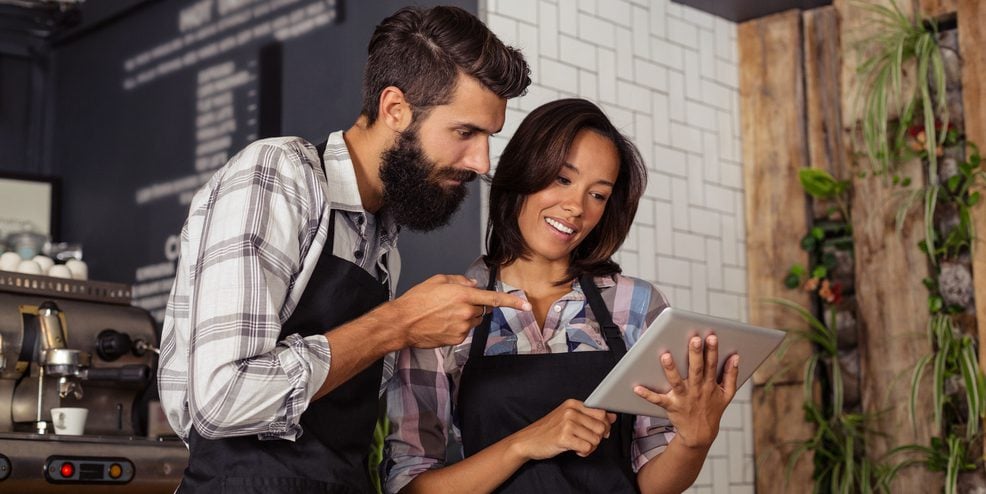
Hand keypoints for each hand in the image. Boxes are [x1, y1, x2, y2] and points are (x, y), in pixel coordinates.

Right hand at [389, 274, 530, 348]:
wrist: (403, 323)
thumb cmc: (416, 301)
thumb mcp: (438, 280)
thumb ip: (459, 281)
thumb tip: (471, 285)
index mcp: (464, 295)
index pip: (494, 299)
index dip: (512, 303)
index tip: (525, 305)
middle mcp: (466, 312)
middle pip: (482, 310)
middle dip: (474, 306)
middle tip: (454, 304)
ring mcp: (463, 327)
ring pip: (474, 321)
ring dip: (466, 317)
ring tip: (445, 314)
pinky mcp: (457, 339)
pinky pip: (465, 332)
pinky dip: (458, 328)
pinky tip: (442, 324)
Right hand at [510, 399, 616, 459]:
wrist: (528, 440)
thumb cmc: (549, 430)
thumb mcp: (569, 418)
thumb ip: (590, 416)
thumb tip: (612, 416)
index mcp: (573, 404)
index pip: (602, 412)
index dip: (605, 425)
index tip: (600, 431)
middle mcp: (571, 411)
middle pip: (602, 426)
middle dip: (598, 437)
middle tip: (588, 441)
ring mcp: (567, 423)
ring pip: (596, 438)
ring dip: (591, 447)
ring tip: (580, 446)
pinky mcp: (564, 437)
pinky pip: (587, 447)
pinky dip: (584, 453)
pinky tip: (575, 450)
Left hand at [633, 335, 738, 448]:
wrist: (700, 435)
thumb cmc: (713, 410)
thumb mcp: (727, 395)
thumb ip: (732, 375)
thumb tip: (736, 357)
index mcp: (710, 385)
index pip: (712, 365)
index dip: (712, 351)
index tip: (711, 337)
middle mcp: (697, 390)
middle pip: (697, 370)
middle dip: (696, 354)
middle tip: (694, 339)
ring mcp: (683, 398)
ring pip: (677, 382)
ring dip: (671, 369)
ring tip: (665, 356)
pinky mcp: (671, 406)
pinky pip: (658, 400)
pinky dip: (647, 394)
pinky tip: (637, 387)